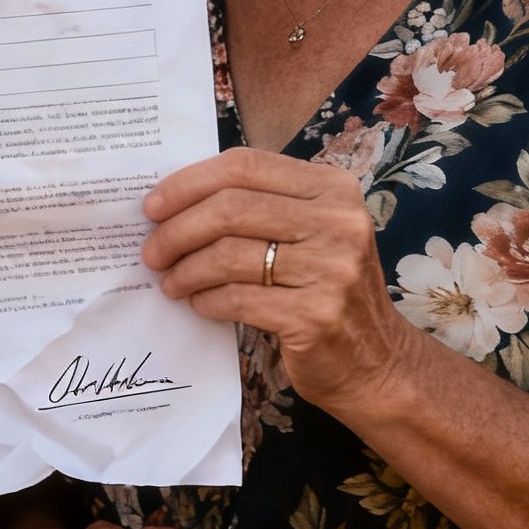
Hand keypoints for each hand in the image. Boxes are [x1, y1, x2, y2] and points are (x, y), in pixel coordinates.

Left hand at [143, 147, 410, 412]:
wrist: (376, 361)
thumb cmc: (326, 288)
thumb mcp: (309, 231)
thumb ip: (259, 206)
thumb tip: (174, 202)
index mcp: (332, 187)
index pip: (244, 166)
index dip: (188, 183)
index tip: (153, 206)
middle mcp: (338, 221)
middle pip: (231, 208)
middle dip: (178, 230)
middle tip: (153, 251)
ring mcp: (331, 269)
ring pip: (228, 255)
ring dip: (186, 270)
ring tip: (171, 282)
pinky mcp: (316, 316)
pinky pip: (237, 299)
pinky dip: (207, 301)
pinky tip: (198, 303)